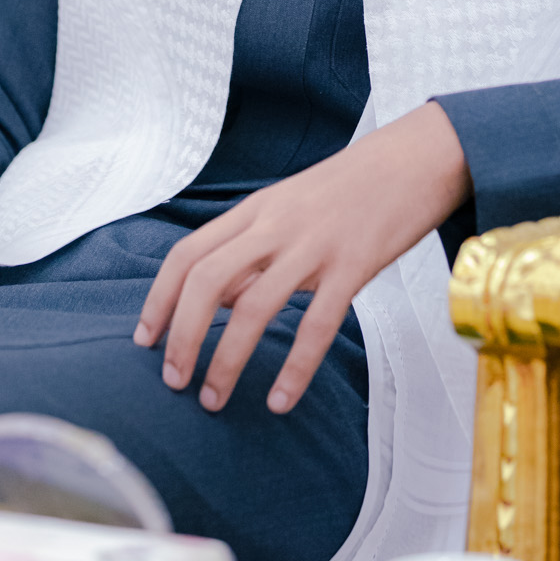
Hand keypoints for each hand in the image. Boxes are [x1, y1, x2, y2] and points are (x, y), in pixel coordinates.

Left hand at [133, 101, 469, 415]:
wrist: (414, 160)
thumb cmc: (349, 188)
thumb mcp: (289, 206)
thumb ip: (252, 248)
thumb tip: (216, 301)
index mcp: (255, 210)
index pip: (187, 254)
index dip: (159, 299)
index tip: (145, 341)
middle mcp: (275, 225)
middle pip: (207, 280)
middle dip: (182, 336)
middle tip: (172, 380)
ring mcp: (313, 245)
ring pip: (253, 306)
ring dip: (226, 360)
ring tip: (213, 399)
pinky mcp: (353, 266)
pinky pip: (317, 325)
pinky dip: (294, 368)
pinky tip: (280, 400)